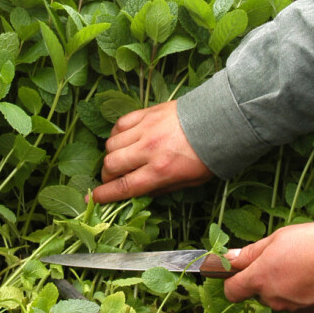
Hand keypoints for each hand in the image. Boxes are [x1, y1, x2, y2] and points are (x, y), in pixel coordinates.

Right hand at [89, 101, 212, 203]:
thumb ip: (163, 188)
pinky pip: (120, 124)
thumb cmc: (208, 155)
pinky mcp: (146, 113)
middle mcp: (148, 150)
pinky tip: (123, 139)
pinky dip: (116, 134)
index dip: (104, 195)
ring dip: (111, 155)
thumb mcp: (190, 181)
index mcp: (160, 170)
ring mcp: (145, 129)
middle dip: (106, 176)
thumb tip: (141, 192)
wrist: (220, 121)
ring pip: (111, 144)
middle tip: (112, 180)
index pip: (124, 187)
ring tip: (119, 159)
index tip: (94, 199)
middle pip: (111, 165)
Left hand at [224, 223, 313, 312]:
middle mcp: (274, 299)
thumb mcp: (279, 238)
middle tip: (284, 257)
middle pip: (259, 292)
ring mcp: (294, 309)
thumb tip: (230, 258)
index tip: (236, 270)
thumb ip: (252, 252)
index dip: (231, 280)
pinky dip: (305, 292)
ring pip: (281, 297)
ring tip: (307, 264)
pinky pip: (301, 303)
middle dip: (266, 277)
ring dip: (287, 284)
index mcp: (261, 278)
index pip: (232, 290)